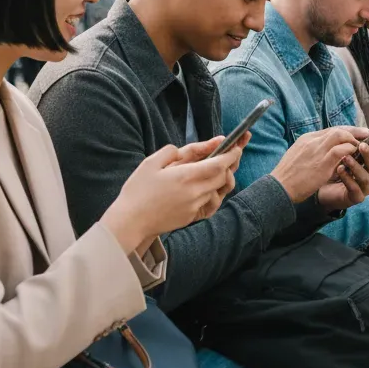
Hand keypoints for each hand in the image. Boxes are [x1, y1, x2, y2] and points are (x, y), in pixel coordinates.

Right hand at [102, 140, 241, 252]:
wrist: (130, 221)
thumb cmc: (137, 190)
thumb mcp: (151, 163)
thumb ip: (174, 152)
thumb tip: (192, 147)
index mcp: (186, 176)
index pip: (220, 163)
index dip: (232, 153)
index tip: (238, 145)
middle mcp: (195, 192)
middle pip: (224, 176)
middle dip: (230, 164)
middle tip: (232, 153)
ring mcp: (195, 206)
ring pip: (219, 190)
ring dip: (223, 178)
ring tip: (222, 168)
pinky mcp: (192, 217)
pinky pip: (211, 203)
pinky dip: (214, 193)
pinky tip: (210, 186)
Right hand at [271, 127, 364, 202]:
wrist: (280, 186)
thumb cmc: (288, 176)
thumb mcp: (298, 156)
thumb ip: (312, 151)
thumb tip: (325, 152)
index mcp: (306, 139)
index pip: (330, 129)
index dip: (345, 130)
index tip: (355, 133)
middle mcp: (312, 141)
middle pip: (337, 129)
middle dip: (354, 130)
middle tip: (366, 134)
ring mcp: (317, 150)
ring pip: (340, 135)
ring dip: (353, 140)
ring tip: (361, 147)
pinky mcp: (322, 162)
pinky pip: (341, 150)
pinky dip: (349, 150)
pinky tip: (355, 156)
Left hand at [315, 138, 368, 210]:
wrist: (321, 188)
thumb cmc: (334, 168)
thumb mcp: (341, 151)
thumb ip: (352, 140)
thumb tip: (366, 131)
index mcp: (367, 163)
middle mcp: (368, 175)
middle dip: (368, 155)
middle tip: (361, 146)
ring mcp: (363, 187)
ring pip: (365, 177)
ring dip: (356, 166)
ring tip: (345, 158)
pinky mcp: (356, 197)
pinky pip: (355, 189)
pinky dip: (348, 179)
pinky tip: (339, 171)